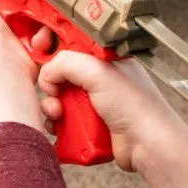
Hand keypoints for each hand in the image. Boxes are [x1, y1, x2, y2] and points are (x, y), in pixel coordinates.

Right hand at [37, 50, 175, 172]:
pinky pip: (64, 119)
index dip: (52, 42)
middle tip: (53, 92)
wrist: (148, 145)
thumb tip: (47, 71)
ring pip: (59, 98)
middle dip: (50, 83)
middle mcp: (99, 76)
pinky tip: (61, 128)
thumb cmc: (138, 107)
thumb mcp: (98, 73)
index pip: (71, 41)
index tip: (39, 46)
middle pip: (60, 72)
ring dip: (52, 106)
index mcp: (104, 57)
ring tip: (59, 115)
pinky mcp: (90, 122)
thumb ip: (67, 63)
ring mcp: (94, 100)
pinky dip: (58, 124)